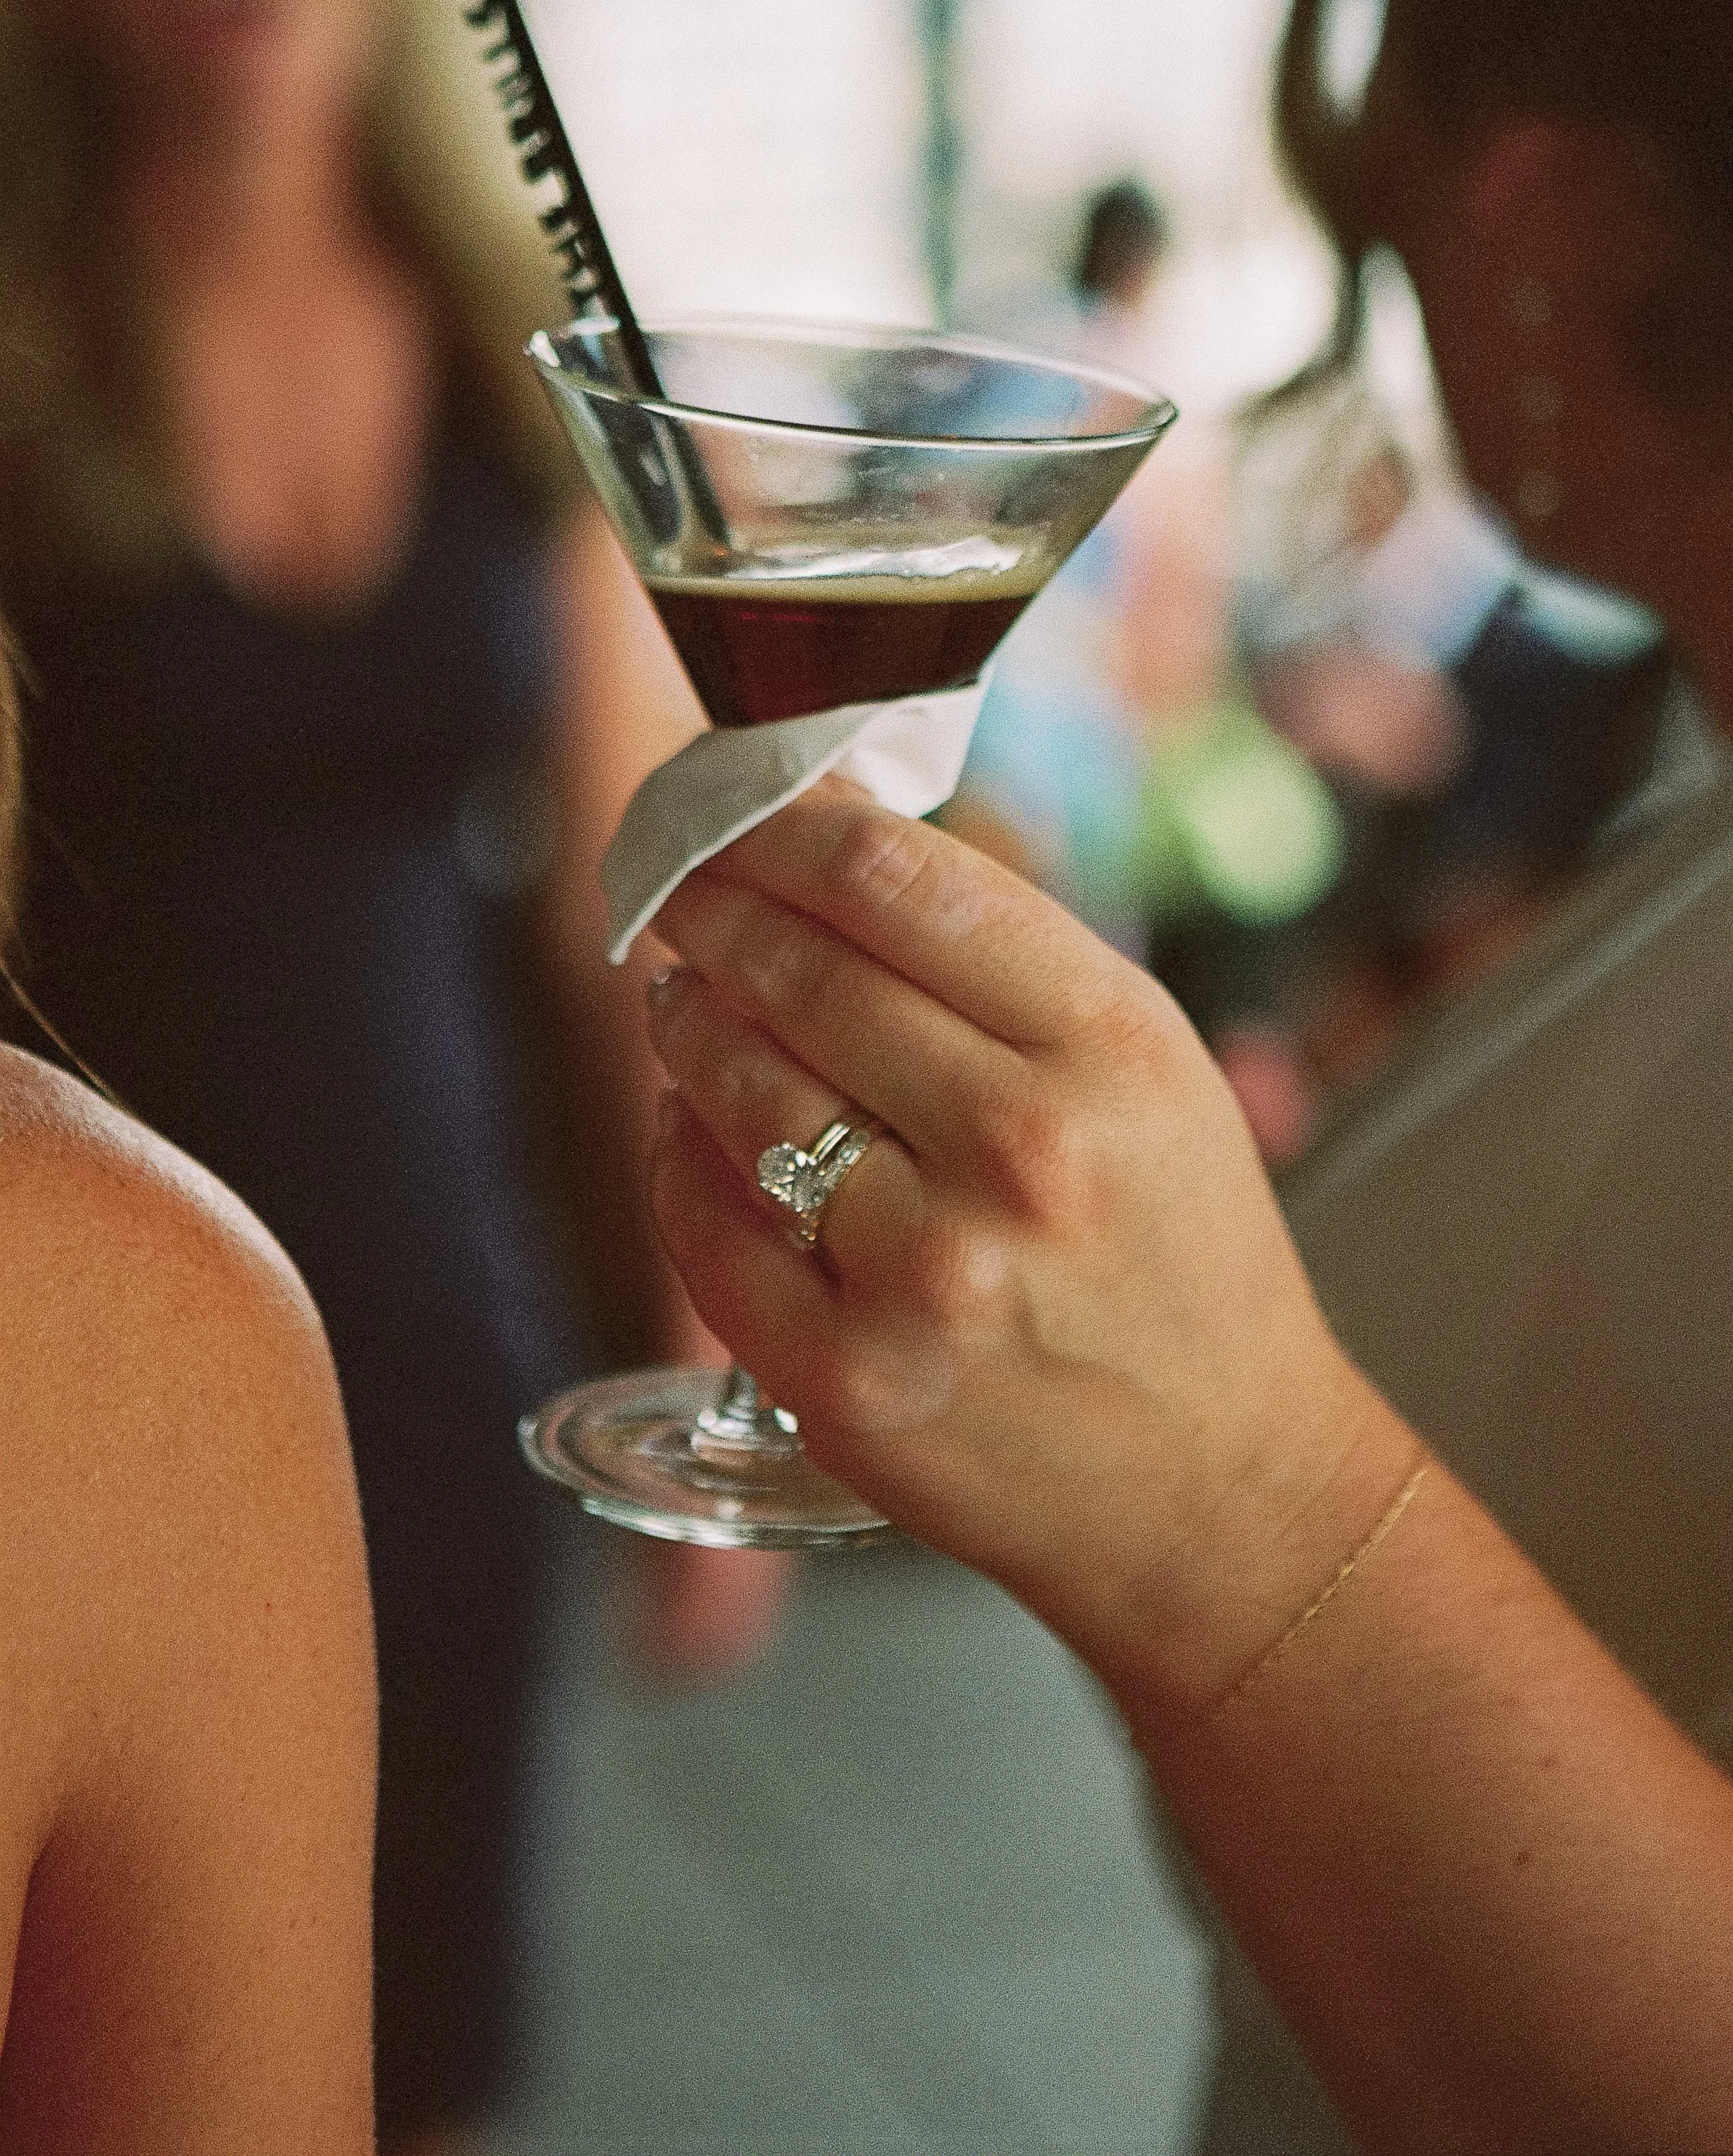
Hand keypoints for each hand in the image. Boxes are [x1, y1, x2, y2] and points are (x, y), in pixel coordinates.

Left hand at [645, 786, 1416, 1714]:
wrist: (1226, 1496)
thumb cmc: (1183, 1266)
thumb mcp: (1151, 1073)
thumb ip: (1007, 964)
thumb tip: (832, 853)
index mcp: (1109, 1044)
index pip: (893, 877)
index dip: (779, 826)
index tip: (732, 810)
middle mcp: (1022, 1146)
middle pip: (802, 970)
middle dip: (712, 910)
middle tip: (677, 887)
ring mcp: (930, 1271)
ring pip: (742, 1092)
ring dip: (686, 1021)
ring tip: (676, 994)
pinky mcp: (852, 1381)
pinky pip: (712, 1231)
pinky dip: (678, 1159)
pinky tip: (682, 1125)